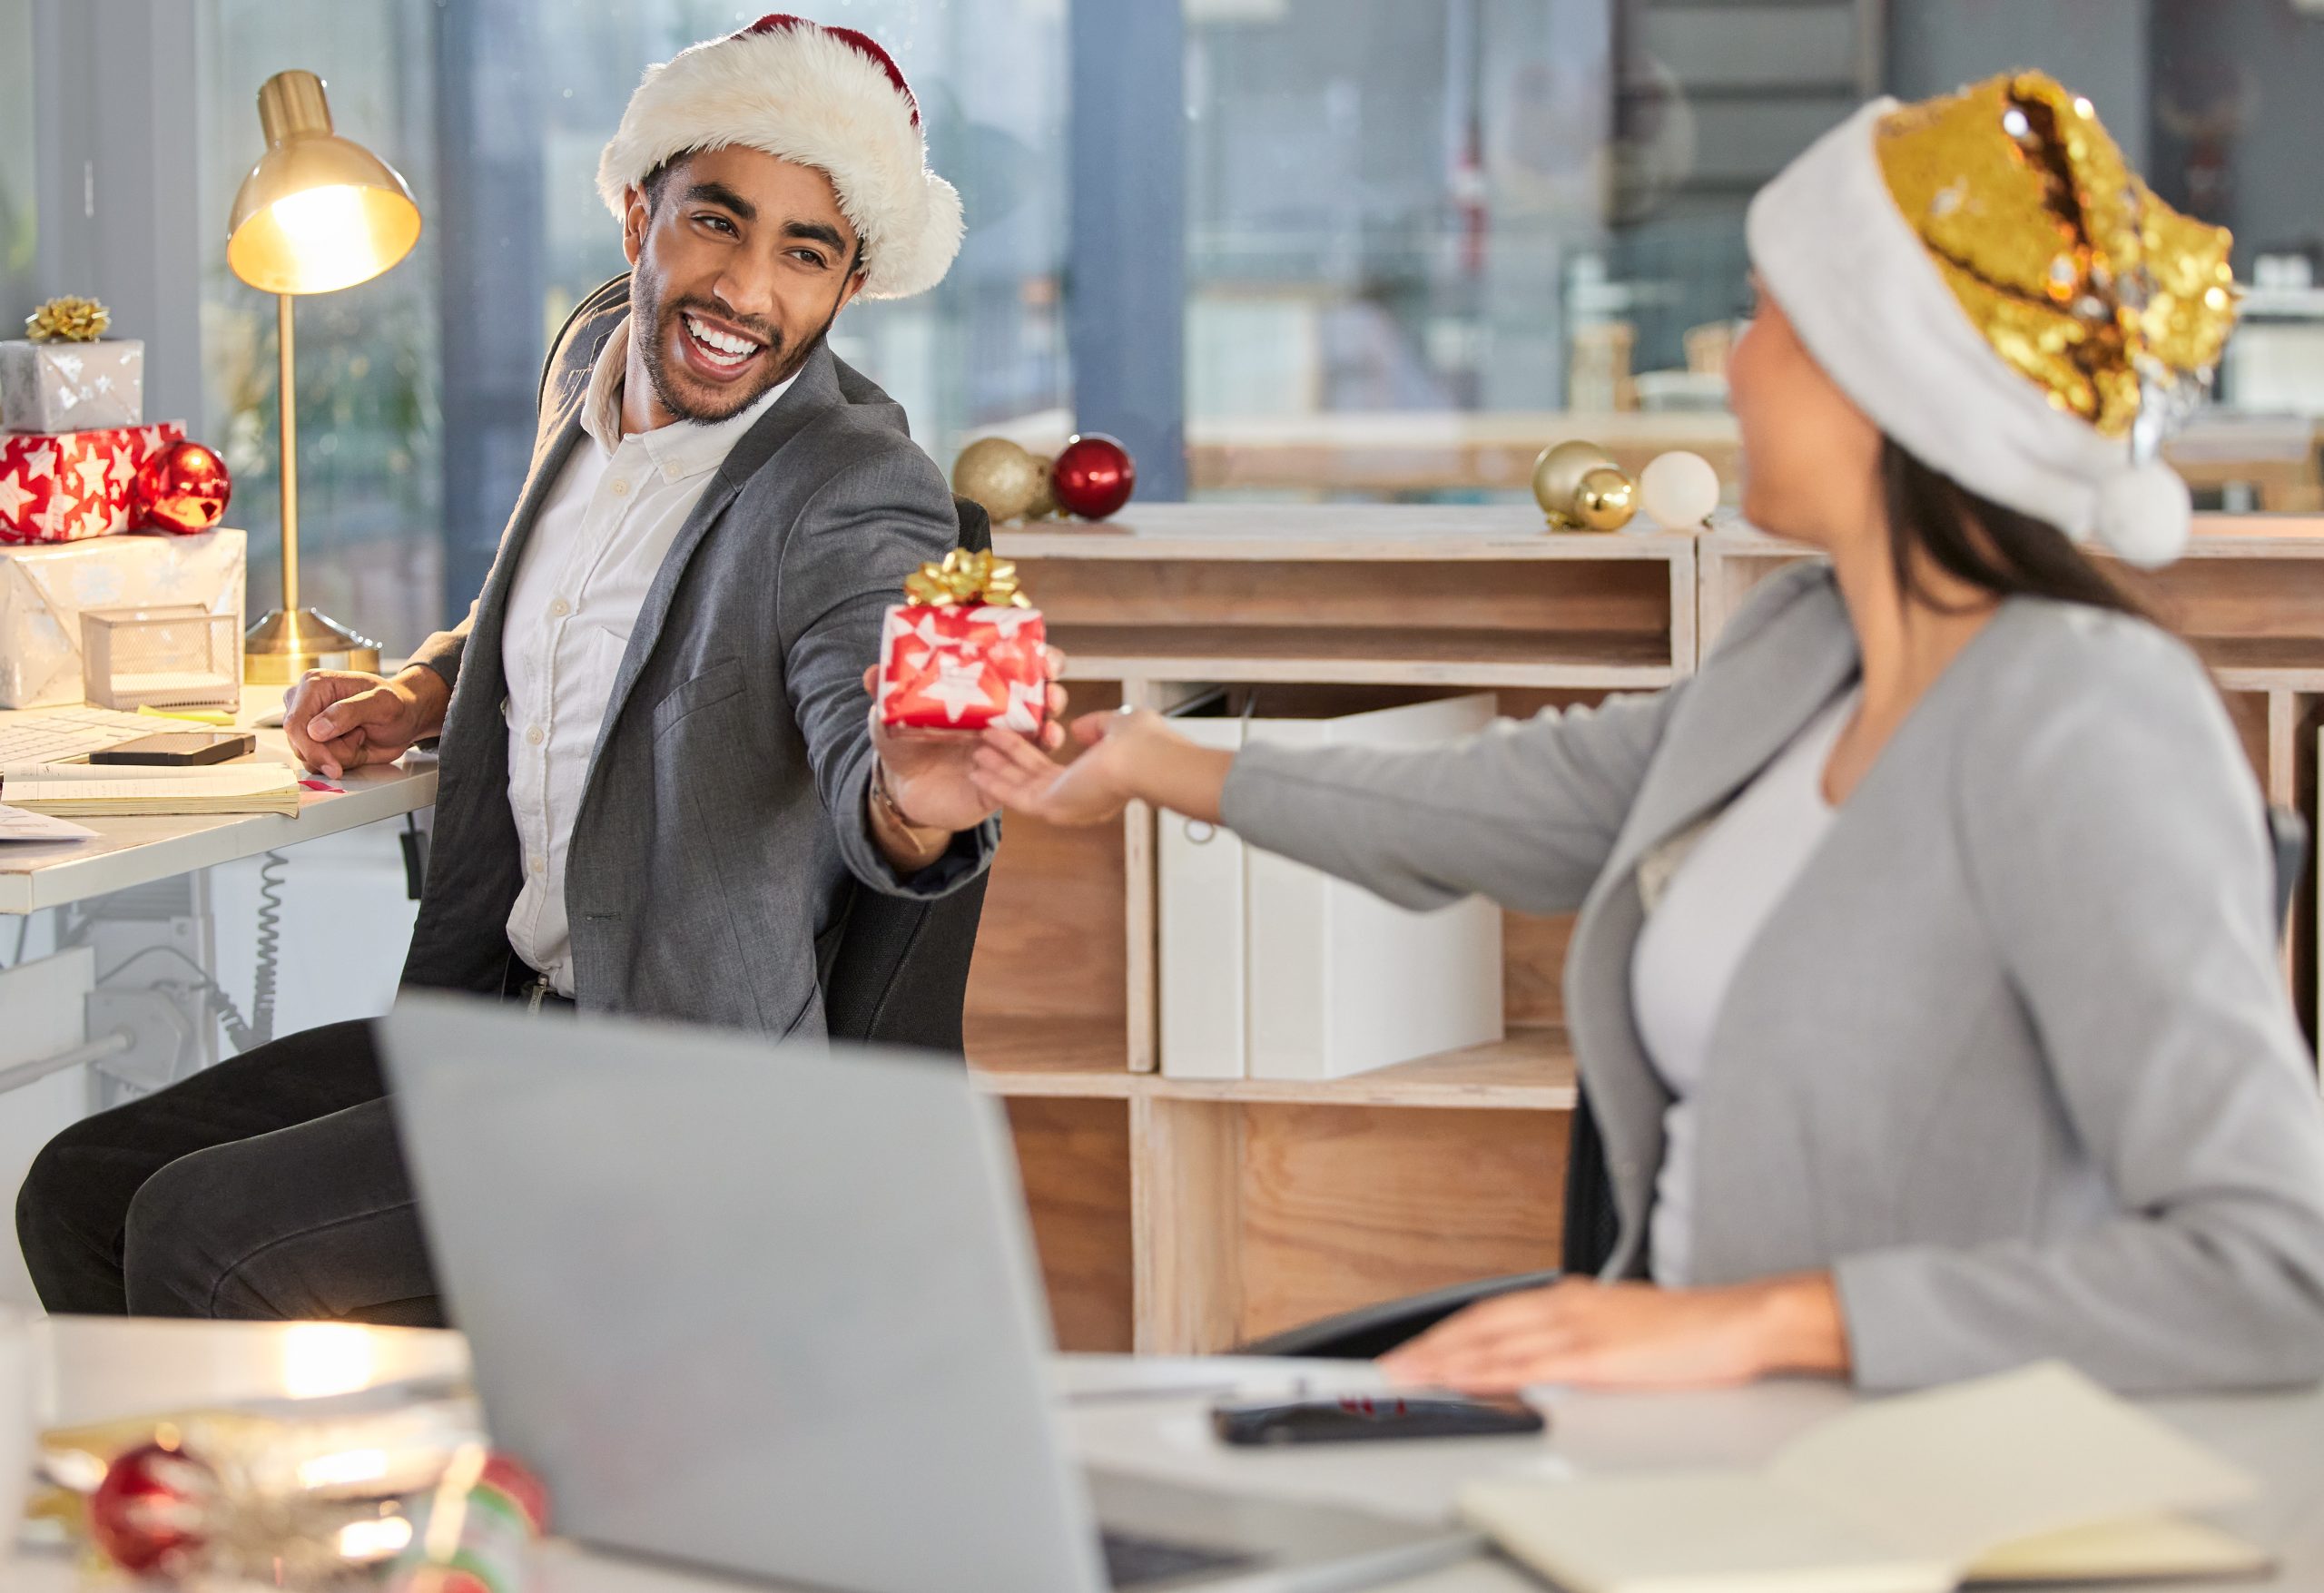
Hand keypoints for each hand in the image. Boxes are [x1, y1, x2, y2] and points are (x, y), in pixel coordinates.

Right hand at [284, 666, 449, 778]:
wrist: (404, 717)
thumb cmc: (396, 705)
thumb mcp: (383, 704)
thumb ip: (350, 712)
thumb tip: (315, 729)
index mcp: (314, 683)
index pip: (295, 724)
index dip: (312, 750)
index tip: (335, 767)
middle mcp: (302, 701)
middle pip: (300, 744)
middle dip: (334, 752)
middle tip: (361, 736)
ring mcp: (305, 721)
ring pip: (308, 757)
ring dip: (339, 756)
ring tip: (359, 736)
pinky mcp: (311, 738)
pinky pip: (315, 763)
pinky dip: (339, 760)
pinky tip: (353, 744)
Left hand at [858, 645, 1070, 834]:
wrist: (902, 789)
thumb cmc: (905, 740)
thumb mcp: (892, 712)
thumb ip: (886, 691)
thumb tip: (874, 672)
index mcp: (984, 691)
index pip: (1022, 667)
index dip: (1040, 657)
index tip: (1043, 653)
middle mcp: (1004, 717)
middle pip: (1044, 698)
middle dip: (1053, 690)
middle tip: (1049, 688)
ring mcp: (1008, 749)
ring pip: (1044, 735)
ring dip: (1051, 728)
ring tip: (1047, 727)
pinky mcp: (1005, 779)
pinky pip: (1026, 775)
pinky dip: (1028, 764)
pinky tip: (1018, 757)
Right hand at [969, 707, 1167, 827]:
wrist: (1145, 760)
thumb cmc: (1143, 743)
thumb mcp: (1117, 725)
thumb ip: (1096, 726)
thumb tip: (1077, 728)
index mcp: (1095, 781)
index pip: (1055, 771)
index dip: (1030, 755)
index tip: (1012, 740)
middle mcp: (1079, 798)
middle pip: (1032, 778)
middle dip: (1006, 761)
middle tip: (983, 745)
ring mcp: (1065, 805)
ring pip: (1021, 786)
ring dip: (997, 769)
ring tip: (974, 754)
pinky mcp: (1052, 807)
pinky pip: (1015, 796)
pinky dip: (995, 784)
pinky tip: (977, 772)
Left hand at [1377, 1273, 1848, 1393]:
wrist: (1738, 1321)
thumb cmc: (1690, 1330)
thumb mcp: (1621, 1325)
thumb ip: (1578, 1337)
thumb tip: (1545, 1358)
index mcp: (1570, 1298)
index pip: (1491, 1314)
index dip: (1446, 1333)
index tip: (1413, 1351)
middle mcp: (1565, 1305)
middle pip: (1479, 1325)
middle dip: (1430, 1347)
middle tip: (1389, 1367)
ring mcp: (1578, 1328)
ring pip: (1494, 1343)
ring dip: (1446, 1360)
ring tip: (1409, 1377)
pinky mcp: (1597, 1357)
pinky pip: (1530, 1365)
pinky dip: (1491, 1373)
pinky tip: (1467, 1383)